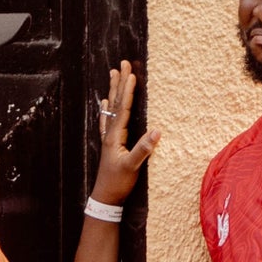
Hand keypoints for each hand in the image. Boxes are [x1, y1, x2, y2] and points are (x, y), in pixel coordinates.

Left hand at [89, 60, 158, 206]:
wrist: (105, 197)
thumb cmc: (119, 182)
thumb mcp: (133, 167)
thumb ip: (143, 149)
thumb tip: (157, 132)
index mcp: (116, 136)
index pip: (123, 108)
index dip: (128, 91)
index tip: (131, 73)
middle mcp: (110, 134)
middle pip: (116, 103)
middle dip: (120, 83)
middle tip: (122, 64)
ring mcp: (109, 138)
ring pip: (111, 109)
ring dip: (113, 91)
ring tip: (112, 74)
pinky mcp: (110, 145)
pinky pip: (107, 121)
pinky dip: (107, 110)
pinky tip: (104, 103)